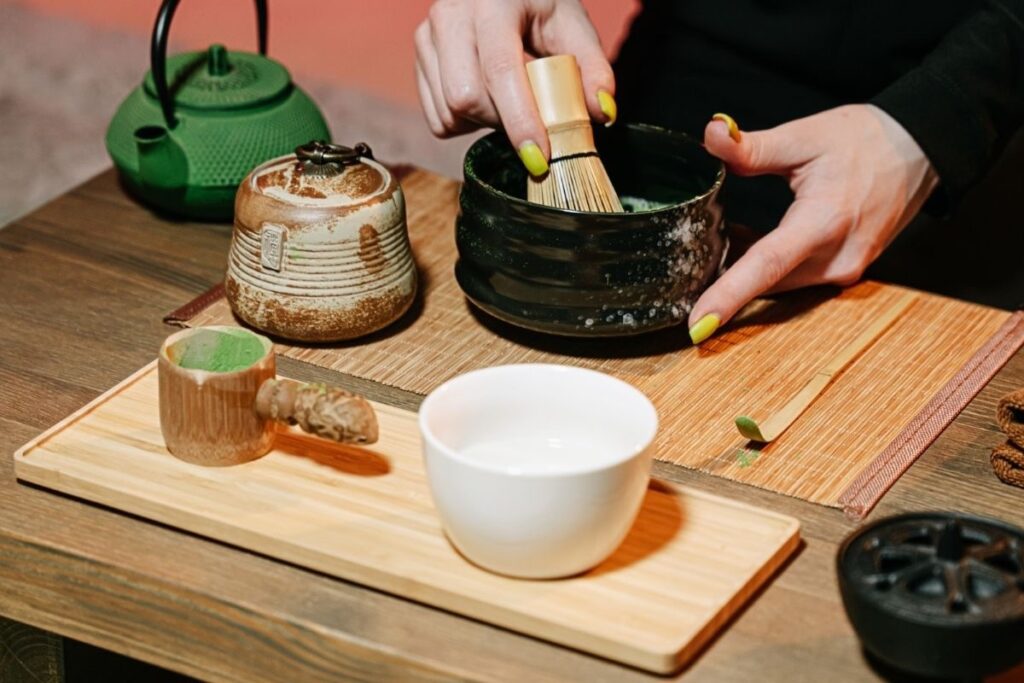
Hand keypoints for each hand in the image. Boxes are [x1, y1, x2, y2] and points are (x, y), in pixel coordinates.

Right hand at [414, 0, 616, 174]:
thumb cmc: (539, 4)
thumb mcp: (572, 25)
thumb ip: (593, 68)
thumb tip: (602, 113)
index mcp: (492, 4)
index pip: (500, 71)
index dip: (519, 119)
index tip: (539, 157)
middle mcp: (451, 16)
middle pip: (466, 98)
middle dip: (502, 121)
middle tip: (529, 114)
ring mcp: (427, 36)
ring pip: (449, 113)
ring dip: (483, 123)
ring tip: (506, 99)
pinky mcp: (419, 57)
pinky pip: (438, 118)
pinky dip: (465, 123)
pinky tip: (485, 98)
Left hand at [687, 105, 938, 344]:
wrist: (920, 149)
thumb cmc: (864, 139)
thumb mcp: (804, 136)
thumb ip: (753, 146)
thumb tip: (712, 134)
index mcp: (824, 221)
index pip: (766, 265)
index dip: (728, 296)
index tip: (698, 325)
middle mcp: (837, 257)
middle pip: (765, 280)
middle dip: (725, 278)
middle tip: (688, 257)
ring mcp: (846, 268)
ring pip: (778, 281)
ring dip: (747, 268)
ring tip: (722, 234)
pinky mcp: (847, 270)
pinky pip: (794, 276)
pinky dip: (769, 265)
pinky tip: (749, 238)